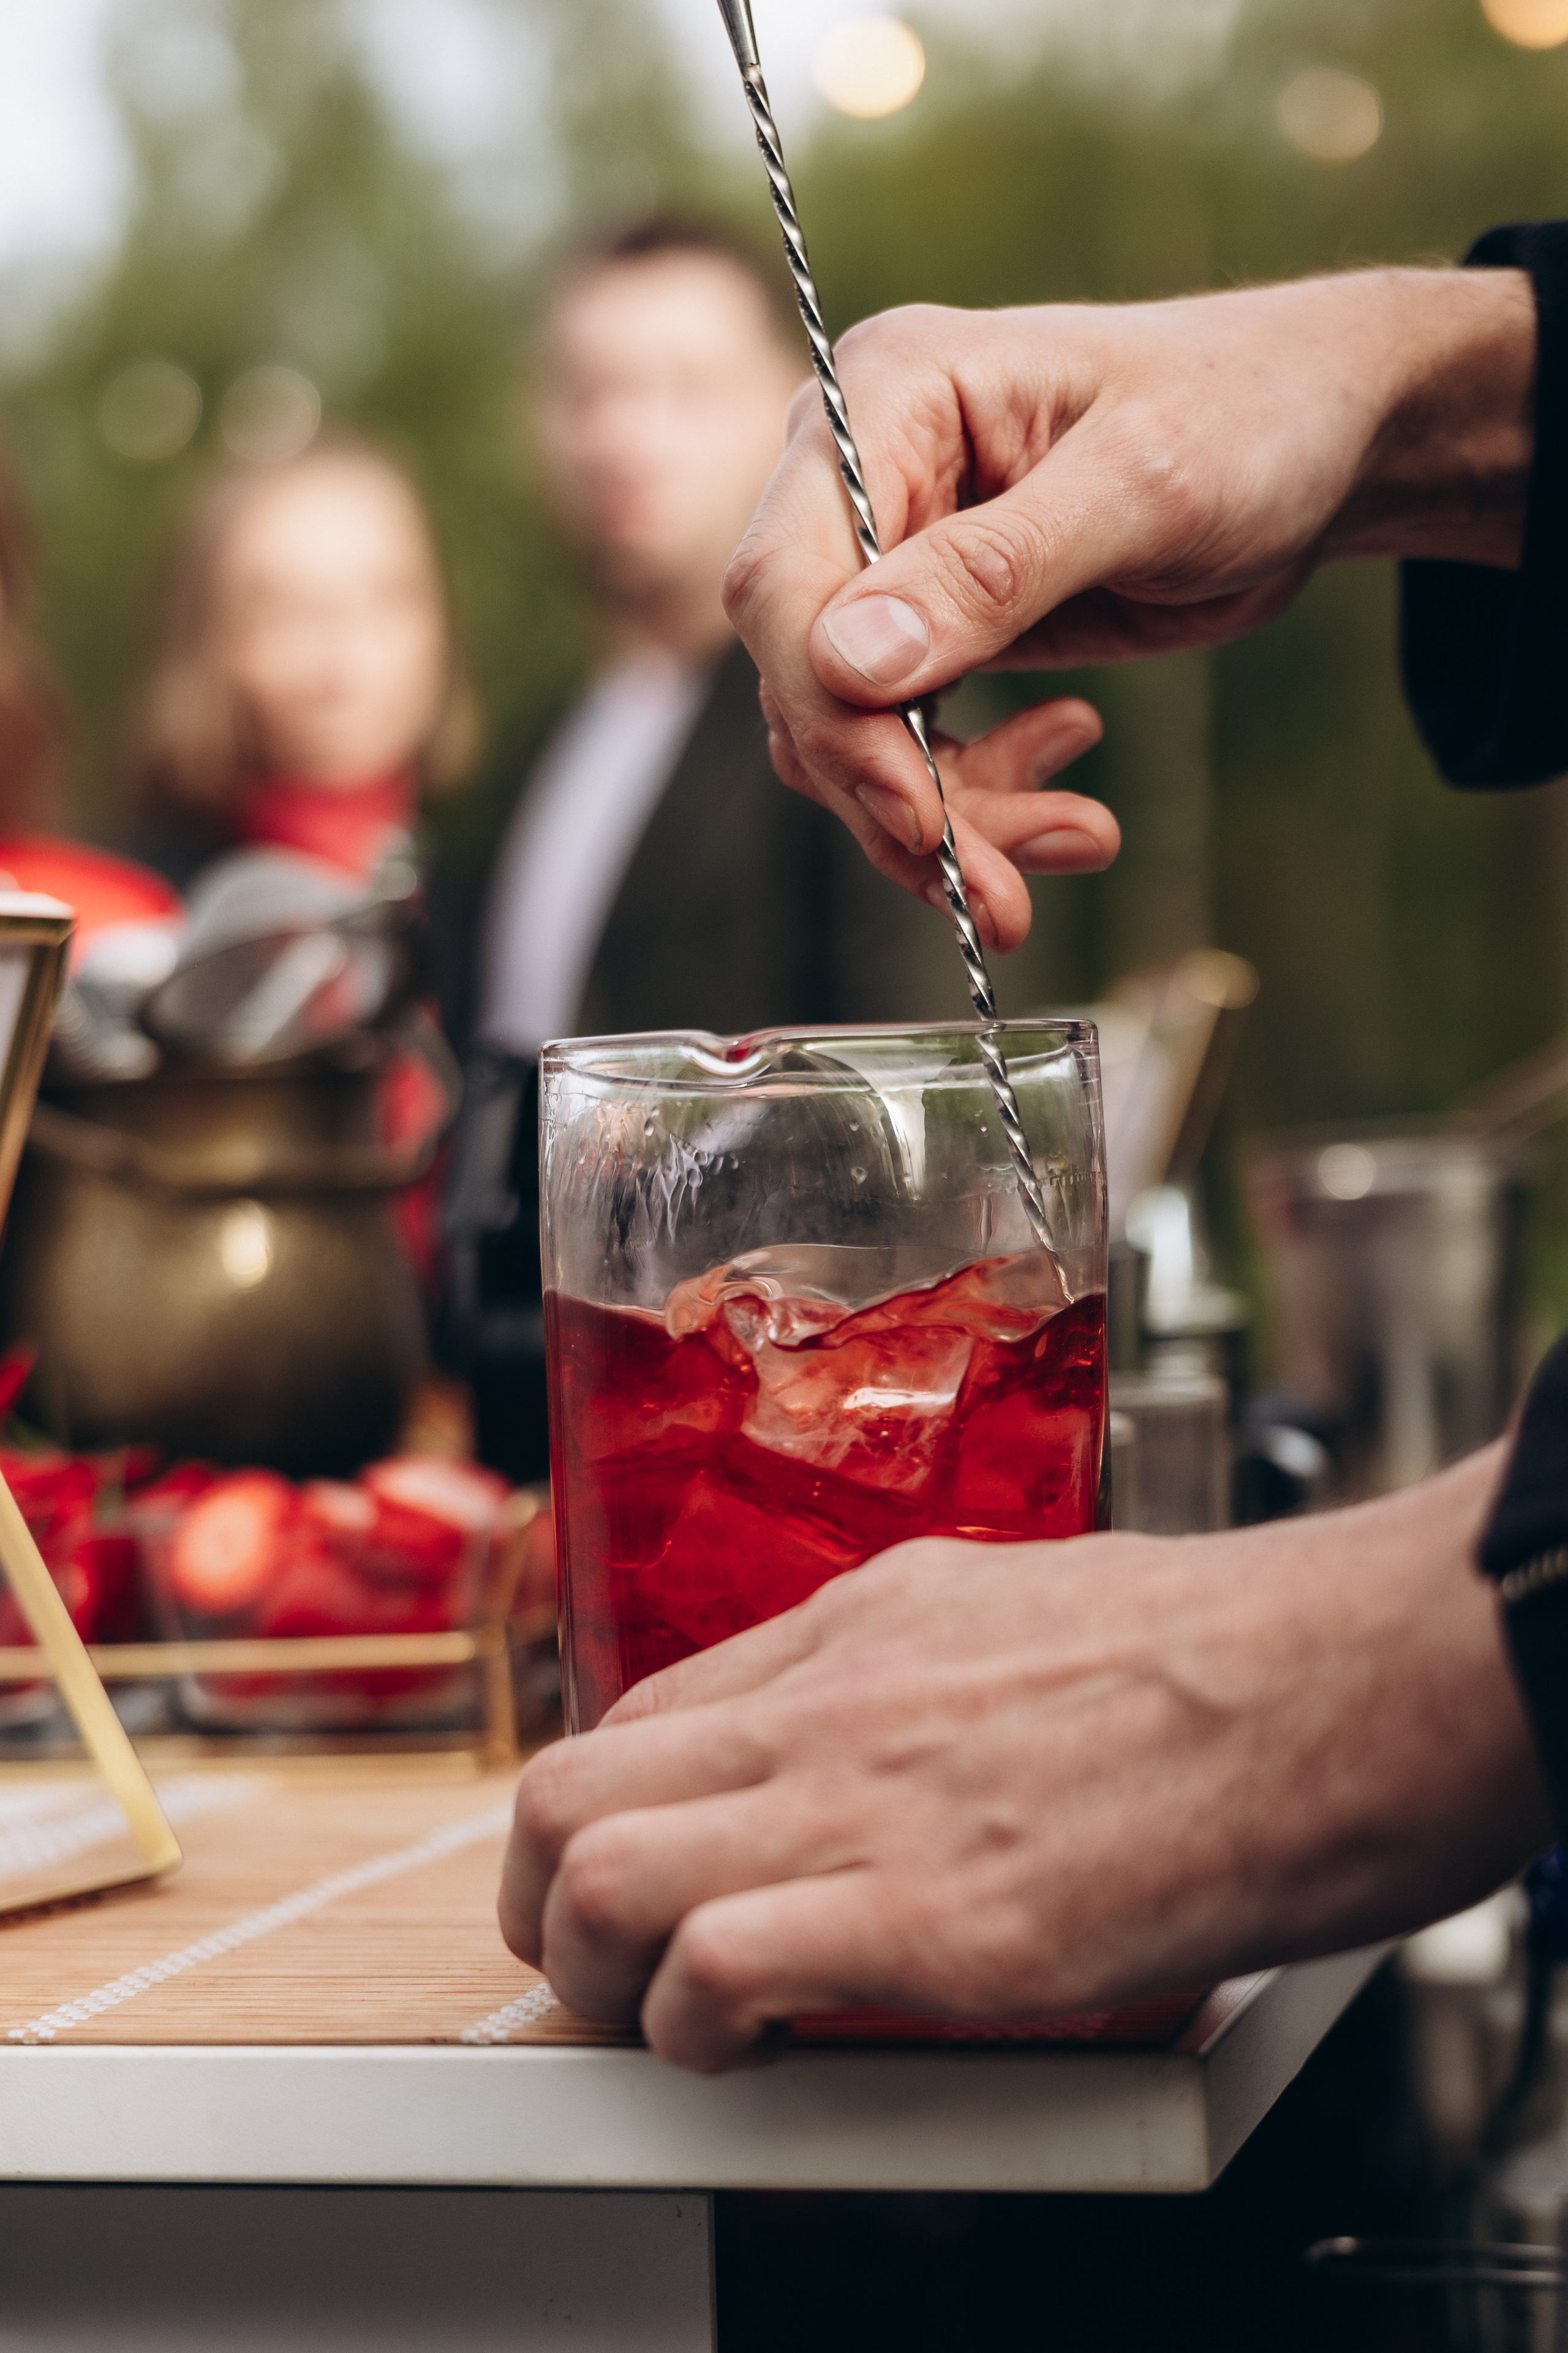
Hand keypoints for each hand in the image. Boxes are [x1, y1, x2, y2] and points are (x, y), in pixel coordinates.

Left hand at [500, 1445, 1547, 2072]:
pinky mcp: (927, 1922)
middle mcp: (831, 1700)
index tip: (638, 1886)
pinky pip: (715, 1976)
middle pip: (568, 1787)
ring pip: (591, 1871)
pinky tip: (758, 2055)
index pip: (644, 1720)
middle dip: (544, 1900)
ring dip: (596, 1978)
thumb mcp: (1032, 1612)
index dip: (609, 1822)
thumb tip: (904, 1754)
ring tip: (663, 2027)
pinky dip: (700, 2035)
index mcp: (864, 1624)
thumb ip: (935, 1678)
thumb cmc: (1232, 1653)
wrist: (1349, 1680)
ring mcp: (863, 1804)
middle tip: (603, 1972)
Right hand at [725, 267, 1533, 944]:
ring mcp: (892, 561)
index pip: (785, 582)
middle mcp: (860, 476)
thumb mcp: (1141, 484)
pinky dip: (980, 800)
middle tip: (1001, 896)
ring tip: (1077, 837)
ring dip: (952, 821)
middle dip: (900, 801)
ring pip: (856, 738)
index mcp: (885, 397)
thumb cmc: (1245, 416)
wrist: (1317, 438)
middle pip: (806, 680)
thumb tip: (845, 665)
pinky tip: (1072, 783)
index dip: (833, 715)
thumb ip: (991, 573)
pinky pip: (910, 751)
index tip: (917, 815)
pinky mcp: (936, 632)